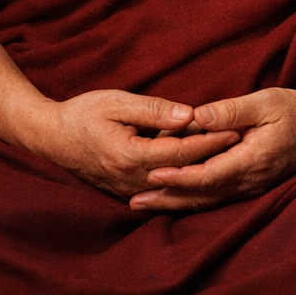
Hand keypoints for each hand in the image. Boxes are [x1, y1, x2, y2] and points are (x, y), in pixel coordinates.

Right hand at [22, 90, 240, 198]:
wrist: (49, 137)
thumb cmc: (83, 113)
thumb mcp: (118, 102)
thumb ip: (155, 110)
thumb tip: (191, 115)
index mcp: (130, 157)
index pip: (183, 152)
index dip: (211, 140)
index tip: (238, 129)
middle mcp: (131, 181)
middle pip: (184, 172)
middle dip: (214, 158)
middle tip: (246, 144)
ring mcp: (128, 191)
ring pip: (176, 184)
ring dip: (202, 171)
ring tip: (232, 156)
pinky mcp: (127, 192)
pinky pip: (163, 188)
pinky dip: (185, 179)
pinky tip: (205, 167)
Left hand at [130, 87, 295, 211]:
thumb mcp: (268, 102)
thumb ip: (231, 110)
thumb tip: (196, 116)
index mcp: (252, 159)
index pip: (208, 175)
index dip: (179, 176)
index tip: (152, 173)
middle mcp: (250, 180)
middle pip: (202, 195)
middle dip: (167, 198)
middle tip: (133, 201)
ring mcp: (252, 186)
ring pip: (208, 201)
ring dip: (175, 203)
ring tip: (145, 204)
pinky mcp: (252, 185)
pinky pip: (217, 197)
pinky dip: (193, 198)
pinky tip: (176, 198)